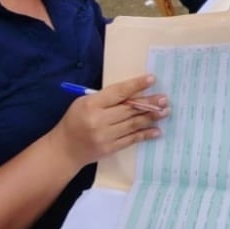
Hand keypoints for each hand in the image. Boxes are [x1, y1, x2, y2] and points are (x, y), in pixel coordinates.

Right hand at [52, 75, 170, 168]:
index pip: (118, 93)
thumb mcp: (84, 102)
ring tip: (165, 111)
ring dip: (151, 118)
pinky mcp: (110, 149)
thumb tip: (134, 93)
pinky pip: (131, 139)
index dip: (136, 85)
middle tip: (164, 99)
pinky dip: (145, 134)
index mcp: (91, 105)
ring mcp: (105, 136)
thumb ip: (106, 98)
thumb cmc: (75, 120)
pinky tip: (157, 130)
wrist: (64, 149)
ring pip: (133, 124)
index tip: (152, 79)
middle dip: (149, 103)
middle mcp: (99, 120)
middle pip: (129, 109)